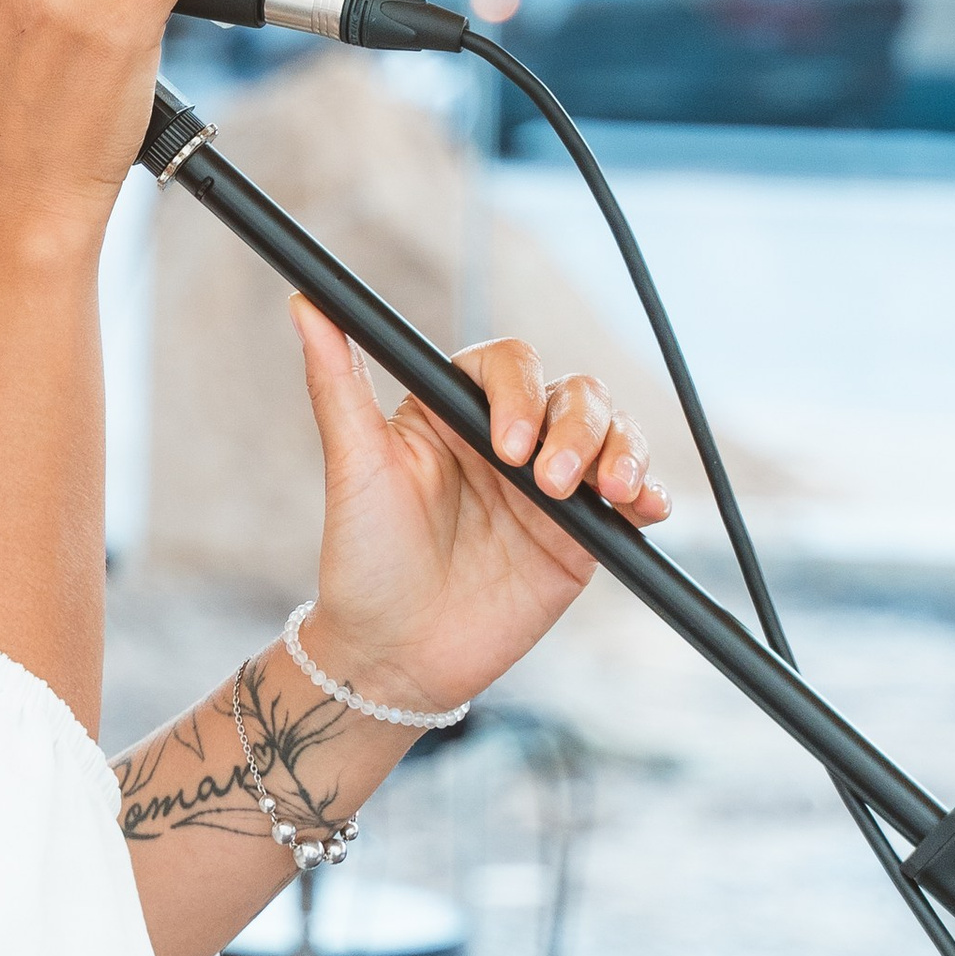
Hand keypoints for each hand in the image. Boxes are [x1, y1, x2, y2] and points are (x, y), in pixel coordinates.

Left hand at [292, 299, 672, 716]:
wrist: (396, 654)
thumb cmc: (364, 557)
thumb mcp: (353, 467)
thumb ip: (336, 383)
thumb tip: (305, 301)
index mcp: (453, 410)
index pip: (507, 364)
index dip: (519, 392)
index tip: (509, 444)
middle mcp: (507, 439)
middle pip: (572, 393)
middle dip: (575, 429)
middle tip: (548, 484)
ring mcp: (550, 486)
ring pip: (610, 432)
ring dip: (621, 451)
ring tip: (610, 493)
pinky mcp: (581, 534)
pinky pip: (632, 497)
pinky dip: (649, 493)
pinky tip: (646, 507)